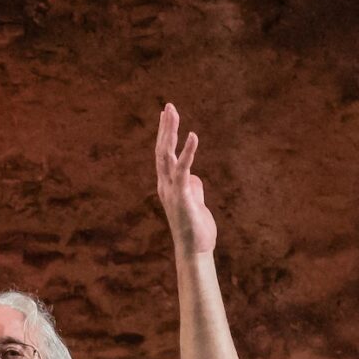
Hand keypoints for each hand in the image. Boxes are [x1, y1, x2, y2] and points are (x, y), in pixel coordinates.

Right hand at [154, 103, 217, 256]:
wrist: (194, 252)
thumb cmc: (196, 231)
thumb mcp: (195, 204)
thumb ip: (193, 189)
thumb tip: (194, 177)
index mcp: (168, 186)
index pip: (163, 156)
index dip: (165, 135)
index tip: (167, 115)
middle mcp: (165, 186)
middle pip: (162, 151)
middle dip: (165, 127)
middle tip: (168, 106)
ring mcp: (171, 190)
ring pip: (167, 156)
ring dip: (169, 133)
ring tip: (172, 112)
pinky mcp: (182, 196)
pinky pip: (184, 169)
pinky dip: (188, 152)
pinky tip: (193, 136)